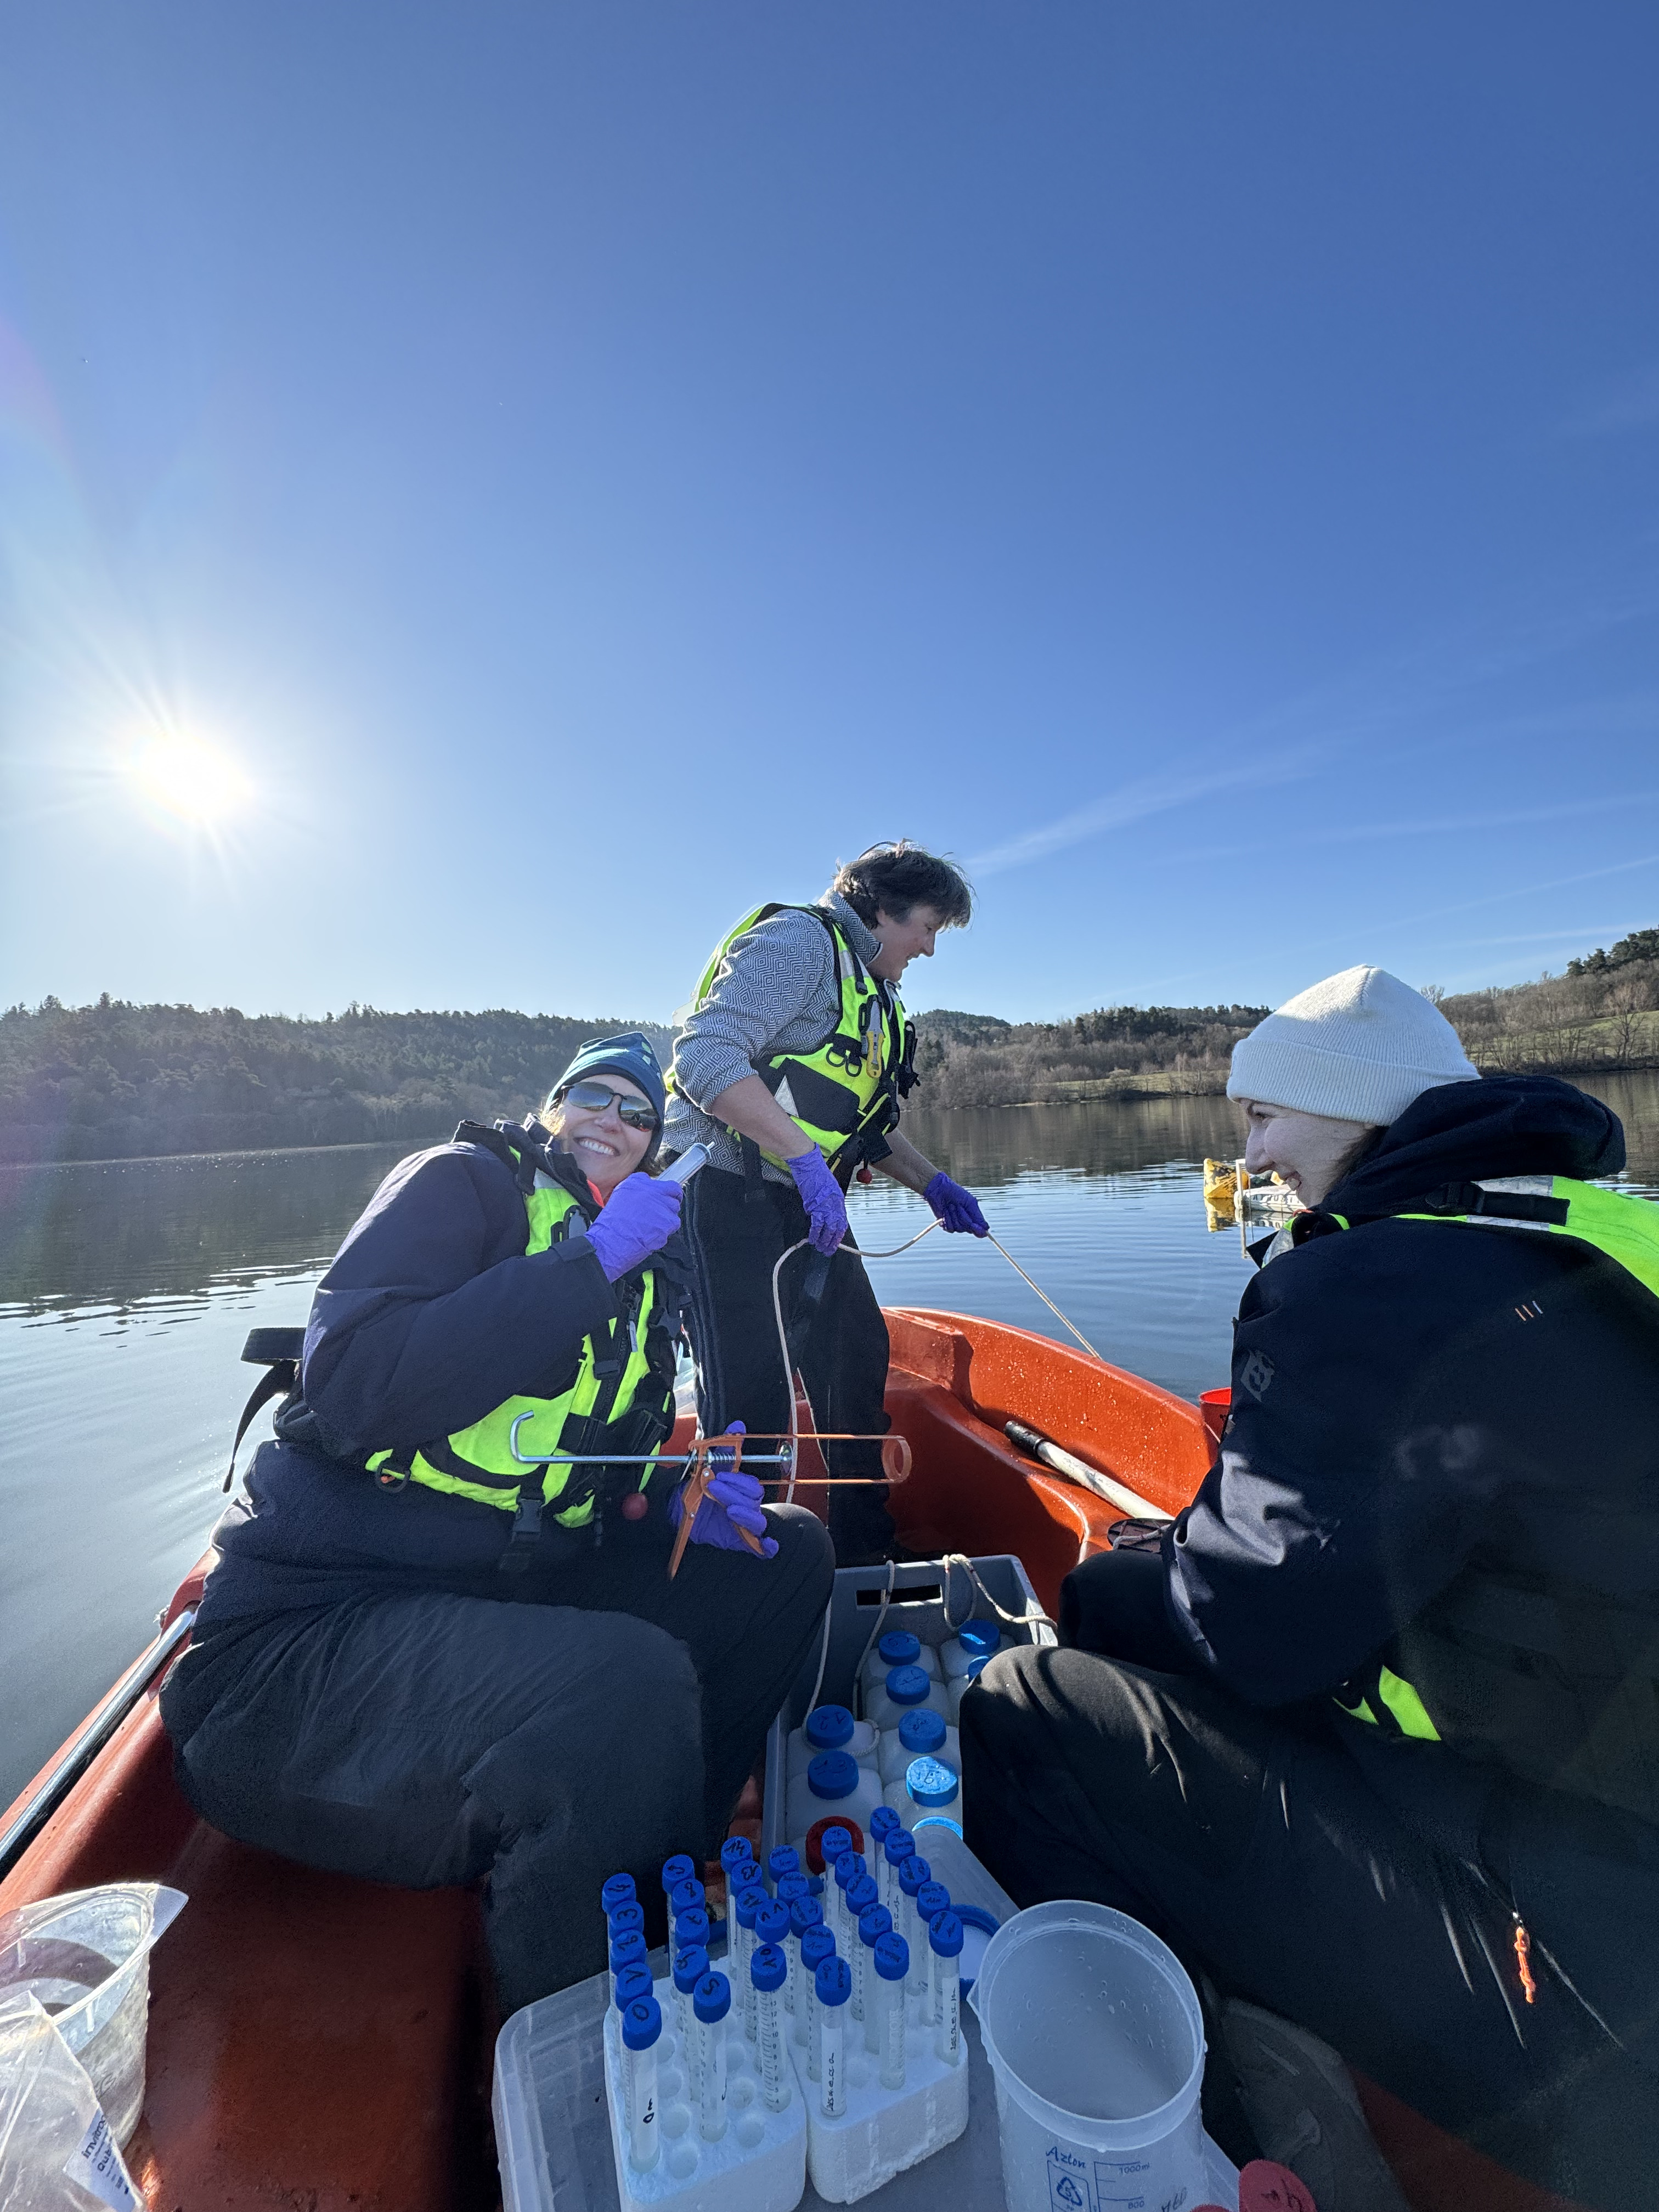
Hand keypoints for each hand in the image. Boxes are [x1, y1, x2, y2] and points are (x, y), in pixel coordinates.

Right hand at [585, 1172, 682, 1280]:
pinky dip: (665, 1231)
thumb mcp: (618, 1197)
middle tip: (661, 1213)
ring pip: (674, 1210)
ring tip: (652, 1226)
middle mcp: (652, 1190)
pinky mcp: (668, 1221)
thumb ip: (636, 1190)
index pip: (662, 1182)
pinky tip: (652, 1234)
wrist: (611, 1242)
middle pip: (673, 1193)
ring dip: (666, 1218)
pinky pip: (673, 1225)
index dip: (665, 1192)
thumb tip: (646, 1193)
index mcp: (638, 1182)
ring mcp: (662, 1205)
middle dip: (668, 1203)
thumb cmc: (610, 1224)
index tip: (664, 1197)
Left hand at [669, 1424, 779, 1558]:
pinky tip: (768, 1543)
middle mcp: (744, 1506)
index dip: (739, 1480)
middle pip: (754, 1499)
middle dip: (735, 1492)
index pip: (752, 1485)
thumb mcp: (707, 1466)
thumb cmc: (693, 1488)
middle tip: (714, 1486)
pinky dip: (768, 1546)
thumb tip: (738, 1425)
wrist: (672, 1510)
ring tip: (727, 1509)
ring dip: (744, 1513)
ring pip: (757, 1521)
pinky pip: (761, 1548)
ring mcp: (743, 1525)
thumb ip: (724, 1448)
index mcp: (740, 1489)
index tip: (720, 1474)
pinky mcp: (738, 1542)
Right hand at [787, 1148, 846, 1254]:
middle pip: (837, 1227)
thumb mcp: (827, 1189)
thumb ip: (827, 1202)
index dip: (839, 1233)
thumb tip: (822, 1213)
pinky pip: (817, 1224)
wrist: (809, 1165)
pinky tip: (812, 1239)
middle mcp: (835, 1204)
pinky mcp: (816, 1206)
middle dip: (833, 1241)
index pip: (842, 1221)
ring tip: (820, 1248)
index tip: (836, 1242)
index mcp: (839, 1200)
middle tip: (828, 1250)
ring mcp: (827, 1206)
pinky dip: (814, 1233)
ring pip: (828, 1228)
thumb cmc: (816, 1174)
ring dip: (824, 1240)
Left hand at [923, 1170, 988, 1236]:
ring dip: (954, 1216)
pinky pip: (949, 1229)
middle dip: (963, 1217)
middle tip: (958, 1206)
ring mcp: (956, 1223)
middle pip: (968, 1229)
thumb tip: (987, 1228)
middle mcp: (966, 1222)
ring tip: (950, 1206)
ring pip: (958, 1229)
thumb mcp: (970, 1203)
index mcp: (974, 1216)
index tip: (974, 1225)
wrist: (939, 1190)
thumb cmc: (956, 1193)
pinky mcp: (946, 1224)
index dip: (978, 1230)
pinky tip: (945, 1211)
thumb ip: (977, 1216)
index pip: (979, 1230)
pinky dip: (947, 1219)